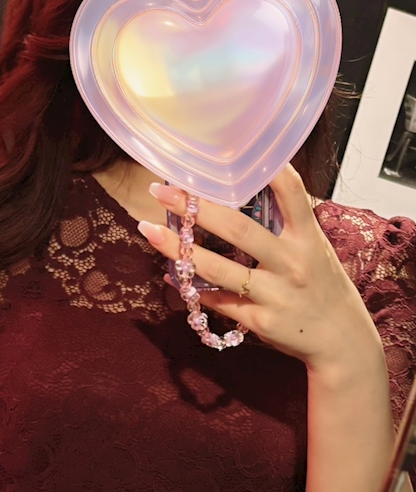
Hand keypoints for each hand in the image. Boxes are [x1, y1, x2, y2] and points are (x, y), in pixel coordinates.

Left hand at [138, 165, 381, 372]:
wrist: (343, 341)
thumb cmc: (322, 283)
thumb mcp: (315, 247)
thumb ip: (286, 220)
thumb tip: (243, 186)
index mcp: (308, 237)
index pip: (292, 194)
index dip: (268, 170)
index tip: (236, 149)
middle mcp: (292, 262)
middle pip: (238, 229)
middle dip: (197, 208)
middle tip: (163, 190)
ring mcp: (276, 294)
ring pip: (218, 268)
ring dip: (178, 249)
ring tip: (149, 229)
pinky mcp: (260, 321)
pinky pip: (218, 301)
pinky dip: (192, 288)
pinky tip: (170, 275)